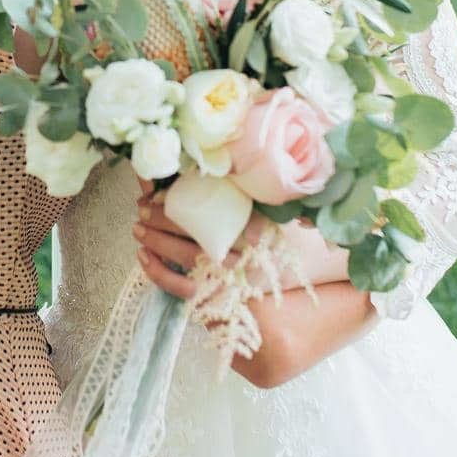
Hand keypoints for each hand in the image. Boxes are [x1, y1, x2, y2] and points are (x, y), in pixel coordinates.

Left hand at [133, 186, 349, 298]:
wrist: (319, 276)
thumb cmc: (294, 237)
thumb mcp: (279, 209)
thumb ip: (255, 190)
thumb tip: (218, 161)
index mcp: (257, 221)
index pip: (210, 200)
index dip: (176, 191)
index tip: (154, 185)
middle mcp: (246, 248)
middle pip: (194, 226)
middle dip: (161, 214)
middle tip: (141, 205)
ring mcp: (234, 274)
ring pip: (185, 255)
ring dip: (156, 239)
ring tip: (138, 227)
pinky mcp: (223, 295)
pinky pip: (185, 289)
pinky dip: (160, 275)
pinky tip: (144, 258)